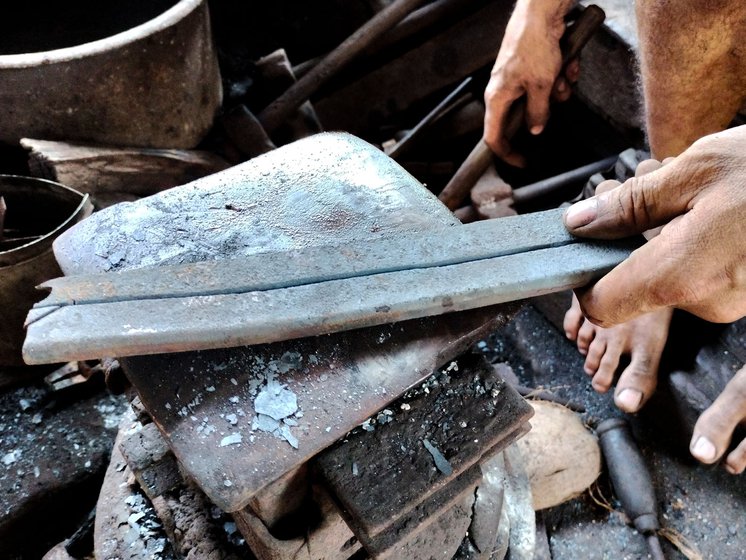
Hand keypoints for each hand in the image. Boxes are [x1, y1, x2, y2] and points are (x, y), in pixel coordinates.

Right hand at [483, 0, 577, 165]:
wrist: (541, 14)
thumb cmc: (533, 45)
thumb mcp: (541, 86)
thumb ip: (538, 113)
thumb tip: (535, 129)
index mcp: (496, 98)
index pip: (494, 137)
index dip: (507, 153)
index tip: (522, 162)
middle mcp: (502, 90)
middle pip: (523, 117)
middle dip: (546, 111)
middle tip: (556, 97)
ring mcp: (516, 79)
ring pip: (539, 100)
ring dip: (557, 92)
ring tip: (563, 75)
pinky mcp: (529, 68)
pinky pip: (546, 84)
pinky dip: (560, 77)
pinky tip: (566, 64)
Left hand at [563, 125, 745, 325]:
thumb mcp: (693, 171)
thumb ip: (629, 205)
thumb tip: (578, 224)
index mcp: (680, 274)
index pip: (602, 307)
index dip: (584, 281)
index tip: (584, 251)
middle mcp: (705, 300)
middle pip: (635, 286)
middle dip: (631, 242)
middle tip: (655, 192)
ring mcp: (731, 303)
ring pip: (670, 276)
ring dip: (667, 237)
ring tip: (700, 195)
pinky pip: (701, 276)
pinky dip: (696, 245)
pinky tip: (720, 212)